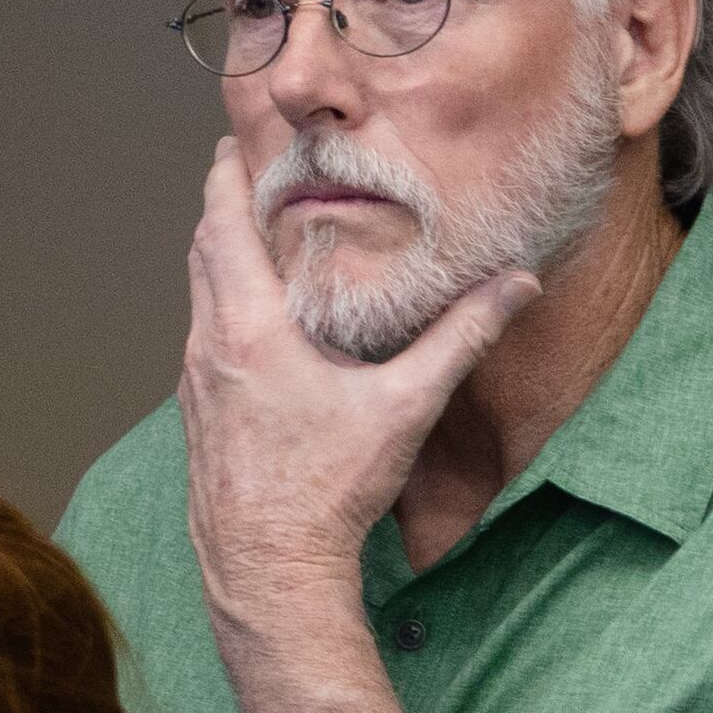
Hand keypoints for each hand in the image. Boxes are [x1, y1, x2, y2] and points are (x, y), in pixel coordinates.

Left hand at [177, 137, 540, 616]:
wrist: (266, 567)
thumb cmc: (327, 489)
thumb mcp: (405, 406)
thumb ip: (461, 338)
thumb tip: (517, 283)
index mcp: (249, 332)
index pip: (221, 231)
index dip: (223, 182)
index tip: (230, 145)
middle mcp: (209, 349)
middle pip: (201, 257)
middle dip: (218, 209)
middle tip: (241, 172)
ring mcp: (196, 385)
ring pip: (197, 300)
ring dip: (217, 260)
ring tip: (247, 234)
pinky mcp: (198, 415)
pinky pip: (202, 339)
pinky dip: (219, 307)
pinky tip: (249, 318)